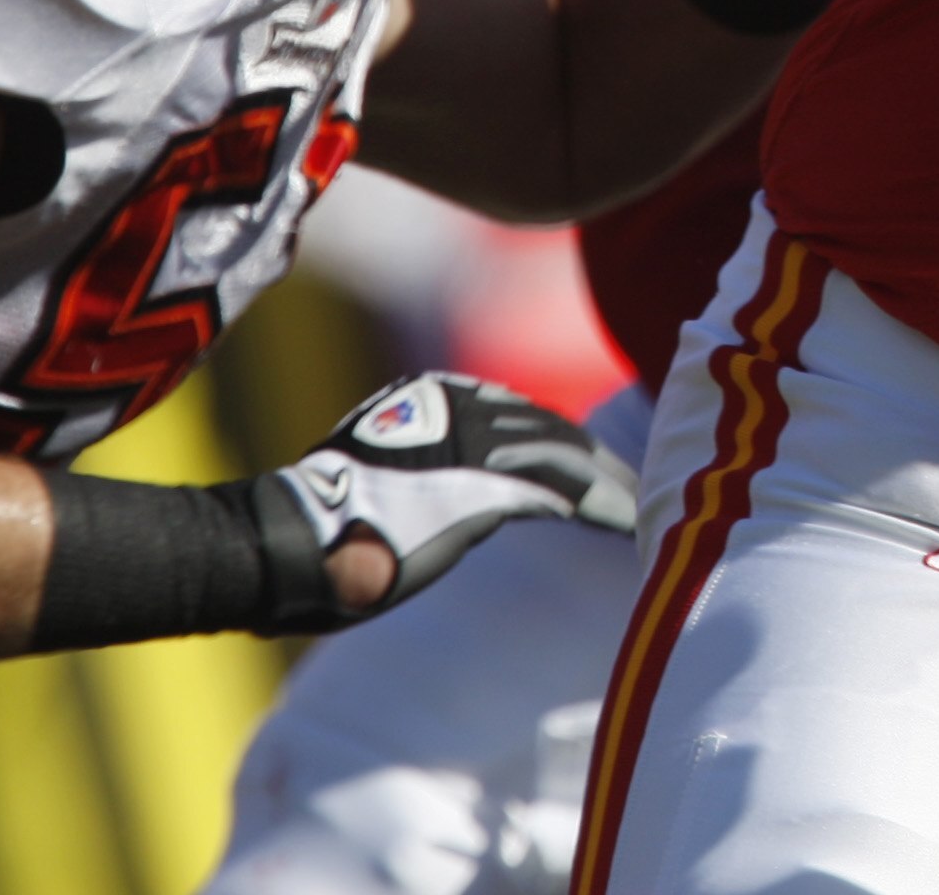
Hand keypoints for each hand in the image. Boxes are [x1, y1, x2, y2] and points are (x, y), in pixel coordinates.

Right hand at [254, 372, 635, 630]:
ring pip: (571, 459)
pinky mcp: (491, 482)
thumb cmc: (319, 530)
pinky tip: (635, 527)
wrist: (289, 544)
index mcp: (433, 395)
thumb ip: (427, 465)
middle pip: (553, 430)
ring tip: (649, 509)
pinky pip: (570, 494)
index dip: (562, 444)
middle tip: (642, 485)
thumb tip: (461, 487)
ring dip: (614, 485)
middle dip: (598, 460)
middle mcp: (461, 402)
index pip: (519, 415)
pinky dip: (607, 509)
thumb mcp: (381, 474)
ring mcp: (477, 438)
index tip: (591, 467)